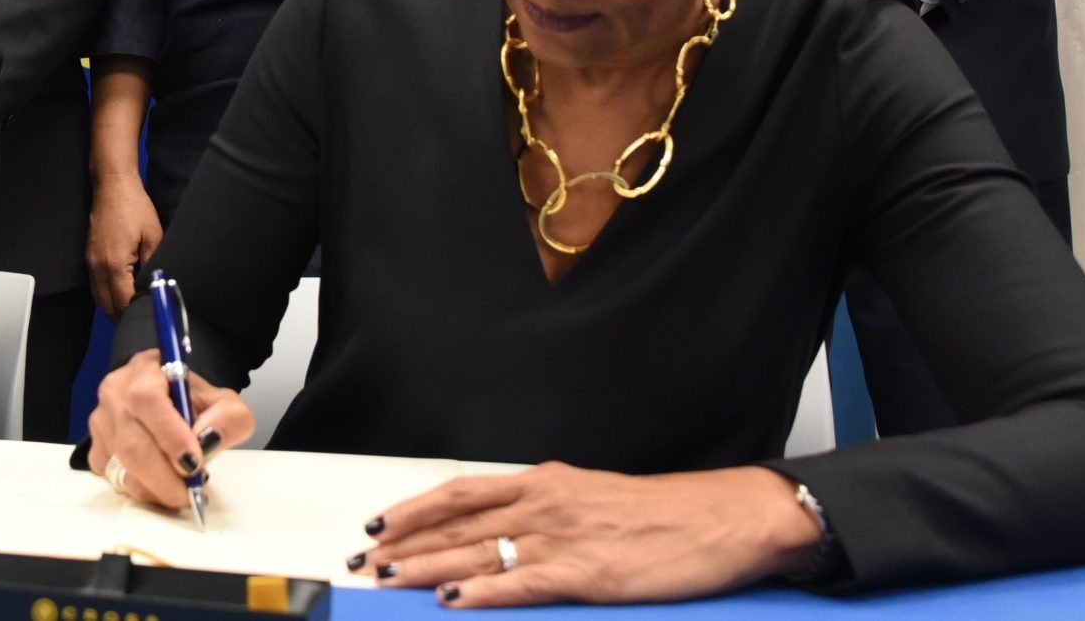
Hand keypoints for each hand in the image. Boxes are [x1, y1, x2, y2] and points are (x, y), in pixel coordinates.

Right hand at [86, 348, 253, 512]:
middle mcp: (114, 393)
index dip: (169, 436)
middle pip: (131, 443)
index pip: (147, 400)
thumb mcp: (222, 400)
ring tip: (182, 489)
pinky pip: (115, 479)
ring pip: (122, 467)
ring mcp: (100, 423)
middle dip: (165, 478)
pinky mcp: (96, 450)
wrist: (164, 397)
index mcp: (145, 371)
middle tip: (192, 493)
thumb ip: (228, 417)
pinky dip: (142, 491)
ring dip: (156, 488)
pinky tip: (161, 486)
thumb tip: (210, 439)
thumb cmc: (190, 399)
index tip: (194, 464)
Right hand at [87, 176, 162, 320]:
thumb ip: (153, 264)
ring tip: (131, 315)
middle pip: (108, 306)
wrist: (112, 186)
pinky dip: (107, 298)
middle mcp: (98, 269)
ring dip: (113, 309)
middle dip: (123, 317)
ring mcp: (91, 264)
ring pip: (99, 299)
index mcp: (115, 265)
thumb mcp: (154, 236)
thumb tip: (156, 287)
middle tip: (141, 322)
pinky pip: (96, 288)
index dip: (136, 313)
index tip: (150, 317)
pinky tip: (120, 298)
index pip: (123, 302)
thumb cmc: (135, 208)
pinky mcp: (90, 259)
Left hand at [352, 463, 820, 605]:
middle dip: (405, 543)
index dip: (414, 509)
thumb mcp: (593, 499)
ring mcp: (564, 538)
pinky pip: (523, 582)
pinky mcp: (588, 574)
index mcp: (546, 482)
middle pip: (458, 523)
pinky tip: (454, 601)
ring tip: (387, 578)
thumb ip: (546, 511)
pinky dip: (484, 592)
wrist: (722, 518)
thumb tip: (503, 531)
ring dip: (427, 568)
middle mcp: (545, 504)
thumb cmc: (664, 514)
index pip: (462, 492)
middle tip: (363, 559)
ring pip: (478, 552)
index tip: (377, 524)